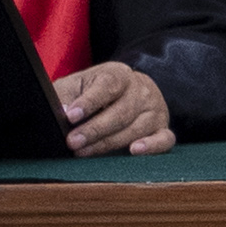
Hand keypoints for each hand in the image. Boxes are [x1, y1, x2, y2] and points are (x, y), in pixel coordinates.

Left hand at [54, 62, 174, 155]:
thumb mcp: (76, 86)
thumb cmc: (94, 91)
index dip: (89, 101)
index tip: (70, 116)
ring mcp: (155, 110)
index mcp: (120, 74)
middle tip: (72, 141)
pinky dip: (151, 146)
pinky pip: (164, 139)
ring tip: (84, 152)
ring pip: (136, 129)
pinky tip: (134, 150)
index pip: (108, 85)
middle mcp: (142, 90)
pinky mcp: (162, 129)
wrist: (126, 93)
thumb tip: (61, 111)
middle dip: (94, 129)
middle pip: (121, 112)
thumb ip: (65, 97)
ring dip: (109, 143)